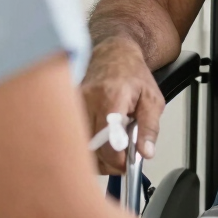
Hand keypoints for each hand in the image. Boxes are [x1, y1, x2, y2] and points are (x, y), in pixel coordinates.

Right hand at [81, 38, 164, 172]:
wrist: (113, 54)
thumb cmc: (132, 75)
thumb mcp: (152, 99)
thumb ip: (149, 127)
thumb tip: (145, 152)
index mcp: (111, 98)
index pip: (108, 142)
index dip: (118, 160)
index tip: (128, 164)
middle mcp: (87, 101)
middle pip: (90, 148)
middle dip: (107, 163)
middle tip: (121, 161)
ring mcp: (73, 105)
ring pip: (78, 146)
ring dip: (95, 157)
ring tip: (111, 149)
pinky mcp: (65, 109)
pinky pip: (72, 138)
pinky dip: (86, 147)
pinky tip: (98, 141)